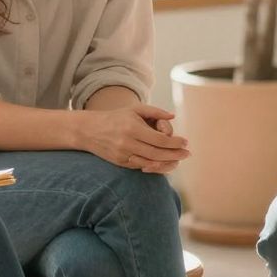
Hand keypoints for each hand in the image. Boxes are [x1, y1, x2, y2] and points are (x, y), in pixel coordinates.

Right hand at [73, 102, 189, 171]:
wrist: (89, 130)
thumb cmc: (116, 117)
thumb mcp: (134, 109)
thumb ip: (154, 111)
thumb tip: (173, 117)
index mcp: (133, 127)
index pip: (160, 139)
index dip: (175, 142)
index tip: (186, 142)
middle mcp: (127, 142)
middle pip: (157, 153)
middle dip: (175, 154)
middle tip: (187, 154)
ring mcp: (122, 154)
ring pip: (150, 162)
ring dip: (166, 163)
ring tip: (178, 160)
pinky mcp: (119, 162)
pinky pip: (140, 166)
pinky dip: (153, 167)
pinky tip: (163, 164)